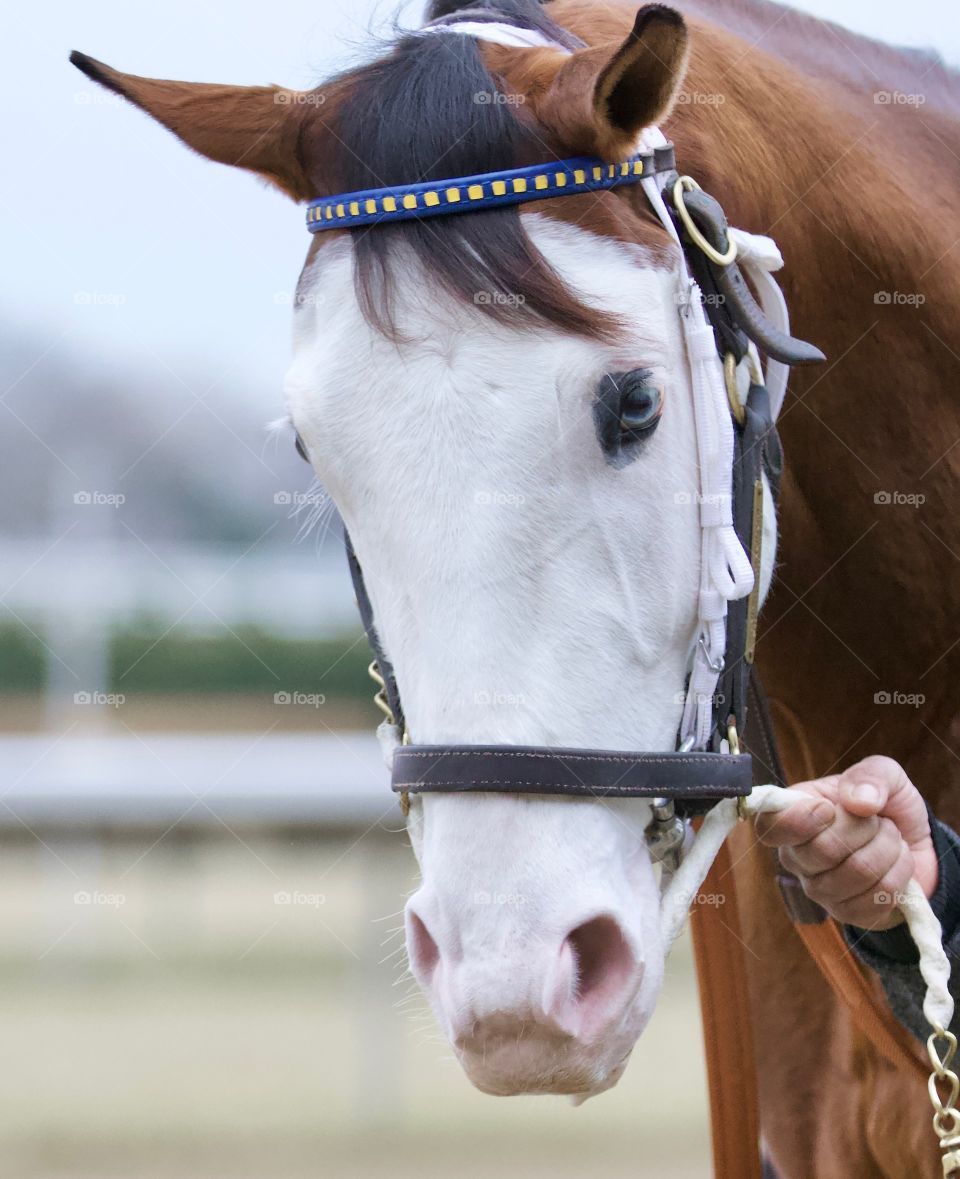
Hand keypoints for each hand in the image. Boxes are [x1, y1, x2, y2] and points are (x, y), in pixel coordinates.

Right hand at [754, 755, 938, 929]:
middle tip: (877, 820)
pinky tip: (895, 865)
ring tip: (891, 840)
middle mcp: (797, 857)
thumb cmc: (886, 805)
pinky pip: (879, 896)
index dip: (798, 821)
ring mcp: (820, 890)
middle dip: (866, 828)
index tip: (828, 808)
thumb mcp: (884, 775)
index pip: (770, 828)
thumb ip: (871, 775)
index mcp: (793, 816)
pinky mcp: (848, 914)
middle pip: (823, 850)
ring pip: (858, 871)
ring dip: (889, 849)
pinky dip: (900, 873)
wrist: (914, 842)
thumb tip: (859, 802)